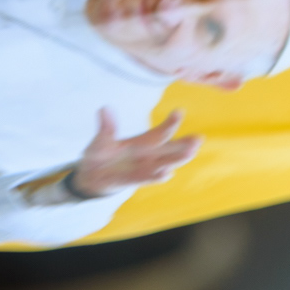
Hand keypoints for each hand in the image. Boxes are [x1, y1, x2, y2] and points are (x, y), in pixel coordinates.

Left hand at [70, 108, 201, 197]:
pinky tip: (167, 173)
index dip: (170, 123)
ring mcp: (144, 169)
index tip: (179, 111)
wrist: (91, 175)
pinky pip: (148, 178)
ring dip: (177, 160)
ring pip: (165, 164)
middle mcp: (148, 155)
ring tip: (190, 153)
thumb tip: (104, 109)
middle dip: (183, 144)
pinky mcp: (135, 180)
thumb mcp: (101, 139)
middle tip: (198, 139)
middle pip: (169, 149)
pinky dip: (157, 176)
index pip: (161, 132)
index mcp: (143, 142)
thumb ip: (106, 127)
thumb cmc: (100, 153)